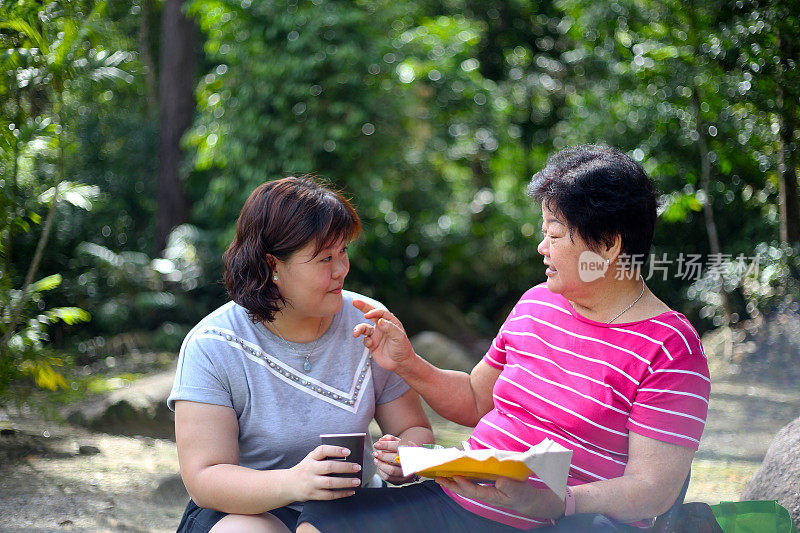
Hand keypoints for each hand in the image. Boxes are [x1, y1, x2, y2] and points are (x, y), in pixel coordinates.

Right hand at [286, 445, 362, 500]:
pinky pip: (329, 495)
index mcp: (311, 458)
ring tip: (357, 481)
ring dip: (346, 482)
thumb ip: (325, 456)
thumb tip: (347, 455)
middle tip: (357, 467)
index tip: (348, 451)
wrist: (288, 484)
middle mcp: (310, 469)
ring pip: (330, 483)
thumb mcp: (311, 459)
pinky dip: (342, 494)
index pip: (323, 451)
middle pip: (329, 467)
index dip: (336, 450)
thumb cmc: (306, 469)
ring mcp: (311, 483)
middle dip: (345, 467)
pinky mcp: (313, 495)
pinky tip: (351, 491)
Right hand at [352, 300, 415, 372]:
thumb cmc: (403, 348)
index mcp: (390, 322)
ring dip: (359, 329)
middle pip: (371, 314)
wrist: (400, 363)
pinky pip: (365, 339)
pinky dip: (366, 341)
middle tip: (354, 302)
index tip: (366, 315)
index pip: (380, 313)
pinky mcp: (372, 344)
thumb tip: (380, 320)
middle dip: (363, 307)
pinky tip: (371, 345)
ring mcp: (376, 335)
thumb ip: (390, 328)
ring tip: (355, 333)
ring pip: (364, 328)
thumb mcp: (399, 337)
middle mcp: (382, 326)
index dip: (373, 312)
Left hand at [372, 434, 419, 484]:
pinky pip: (389, 478)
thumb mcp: (400, 442)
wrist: (416, 463)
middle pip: (395, 459)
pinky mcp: (402, 481)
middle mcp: (411, 462)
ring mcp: (407, 473)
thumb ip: (390, 439)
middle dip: (382, 456)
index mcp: (411, 450)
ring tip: (376, 459)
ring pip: (391, 471)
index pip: (398, 446)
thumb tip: (381, 439)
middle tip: (375, 453)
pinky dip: (382, 471)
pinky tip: (380, 466)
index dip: (385, 445)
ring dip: (380, 464)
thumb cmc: (405, 451)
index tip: (376, 444)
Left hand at [435, 476, 564, 518]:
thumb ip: (510, 486)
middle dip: (451, 484)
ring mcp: (486, 491)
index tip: (454, 477)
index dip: (464, 485)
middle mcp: (486, 494)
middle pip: (465, 490)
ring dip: (454, 481)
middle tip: (437, 478)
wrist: (530, 501)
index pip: (474, 491)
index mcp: (492, 496)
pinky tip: (457, 474)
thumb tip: (499, 481)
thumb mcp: (519, 490)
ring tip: (441, 475)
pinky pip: (472, 483)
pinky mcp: (487, 487)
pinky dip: (463, 478)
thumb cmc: (524, 496)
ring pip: (466, 487)